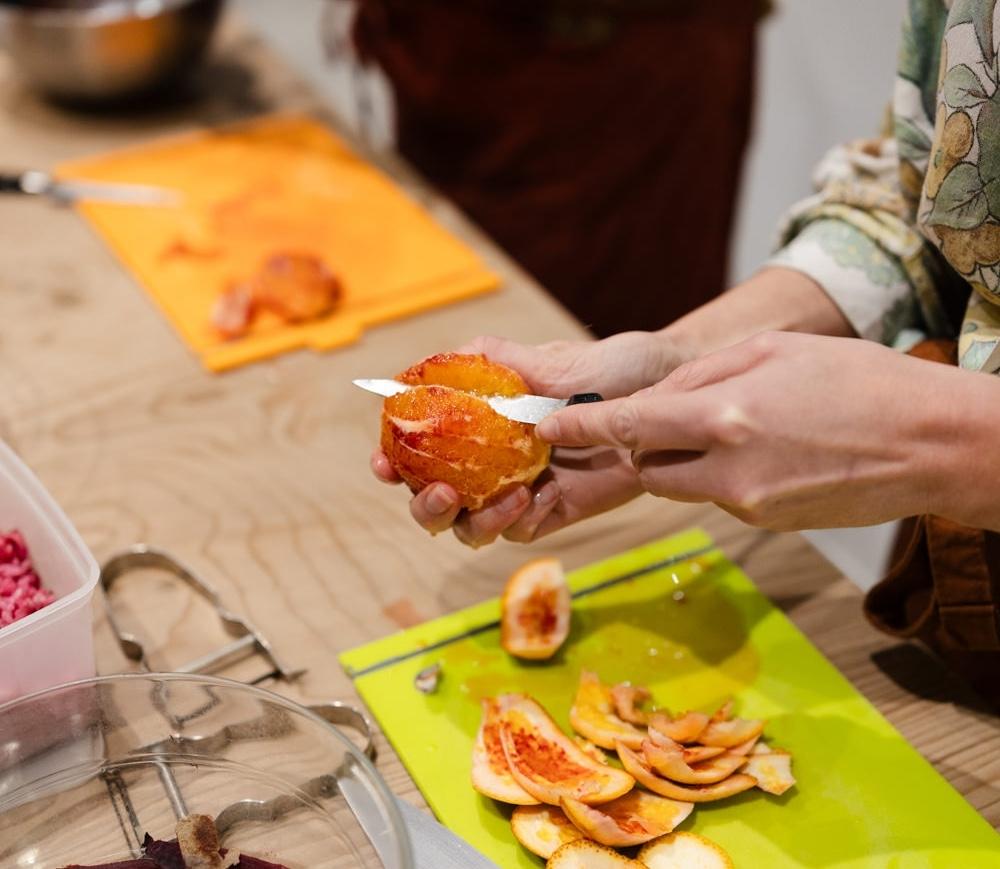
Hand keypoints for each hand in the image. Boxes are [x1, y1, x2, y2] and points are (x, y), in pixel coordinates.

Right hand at [372, 331, 689, 545]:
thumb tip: (445, 358)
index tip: (384, 462)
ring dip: (474, 520)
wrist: (674, 396)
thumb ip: (503, 364)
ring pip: (473, 525)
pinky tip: (537, 499)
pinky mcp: (555, 510)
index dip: (394, 460)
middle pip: (437, 499)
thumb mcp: (557, 360)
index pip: (421, 448)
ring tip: (509, 496)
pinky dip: (519, 522)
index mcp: (480, 423)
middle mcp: (492, 460)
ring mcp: (521, 488)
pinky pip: (522, 530)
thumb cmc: (616, 369)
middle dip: (426, 505)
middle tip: (441, 492)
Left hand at [537, 332, 971, 530]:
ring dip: (681, 456)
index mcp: (725, 419)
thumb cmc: (859, 382)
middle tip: (665, 412)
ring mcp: (748, 507)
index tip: (542, 424)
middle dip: (641, 441)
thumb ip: (699, 379)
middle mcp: (728, 473)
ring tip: (733, 422)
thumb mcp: (771, 354)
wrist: (933, 444)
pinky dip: (719, 473)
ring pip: (680, 484)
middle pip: (646, 464)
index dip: (577, 427)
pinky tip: (764, 448)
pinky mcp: (766, 525)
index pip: (626, 429)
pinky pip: (718, 497)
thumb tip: (650, 402)